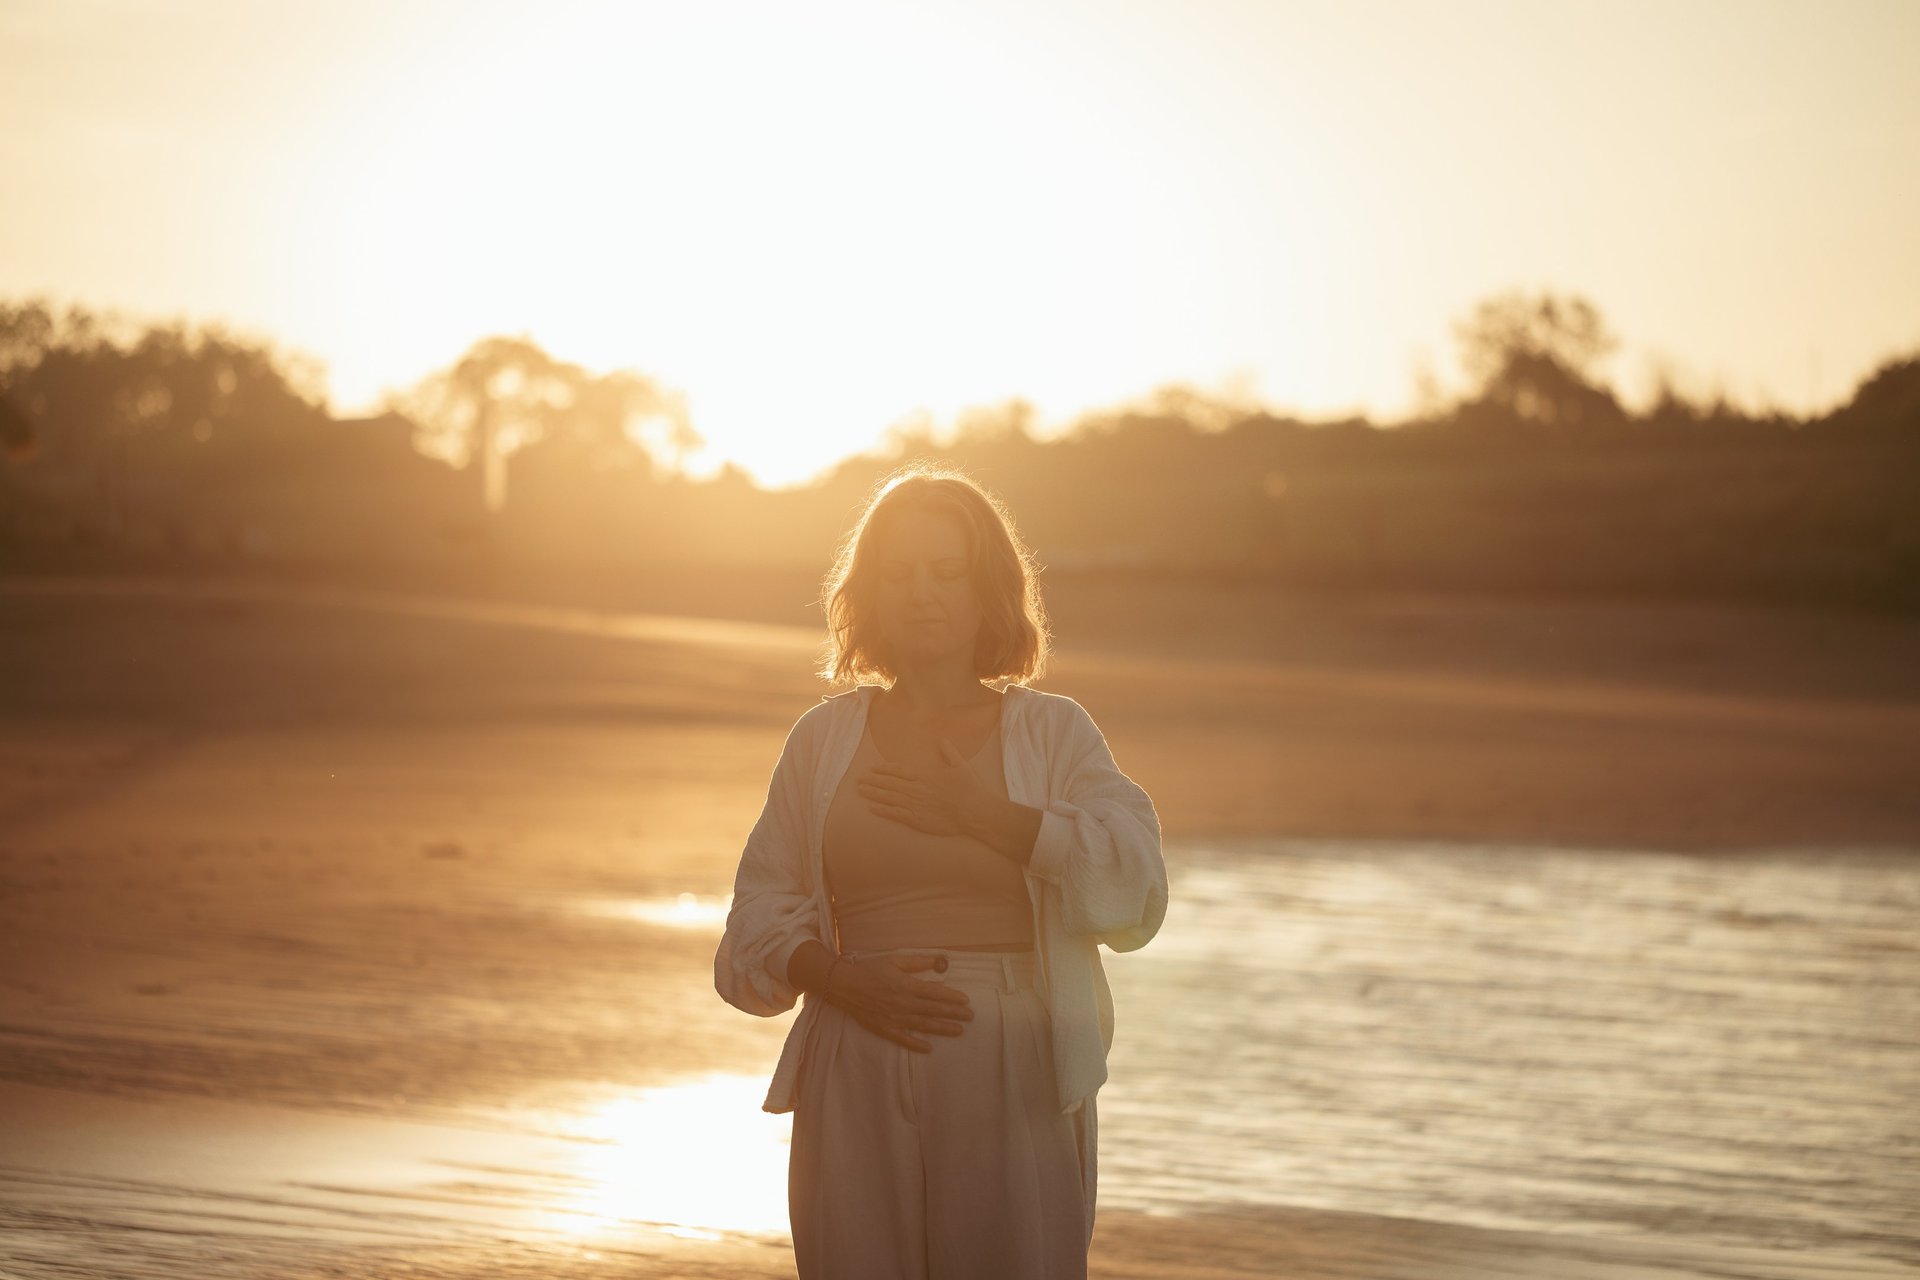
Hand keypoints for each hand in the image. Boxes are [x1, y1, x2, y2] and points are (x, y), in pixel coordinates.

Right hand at [826, 954, 972, 1051]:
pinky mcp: (884, 1029)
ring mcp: (894, 1018)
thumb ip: (917, 962)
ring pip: (923, 1025)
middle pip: (933, 1010)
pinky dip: (916, 1044)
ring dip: (942, 1028)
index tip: (966, 1000)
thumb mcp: (894, 960)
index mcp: (906, 986)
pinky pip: (903, 1039)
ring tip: (958, 1031)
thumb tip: (938, 962)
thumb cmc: (870, 970)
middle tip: (970, 1017)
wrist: (845, 985)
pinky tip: (929, 1048)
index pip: (935, 993)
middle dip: (953, 1013)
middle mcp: (903, 1004)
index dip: (952, 997)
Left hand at [857, 739, 986, 837]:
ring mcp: (915, 804)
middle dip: (872, 780)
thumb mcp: (960, 766)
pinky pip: (895, 814)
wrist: (974, 811)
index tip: (872, 768)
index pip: (899, 770)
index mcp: (924, 775)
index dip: (884, 769)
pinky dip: (883, 811)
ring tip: (860, 790)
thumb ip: (949, 752)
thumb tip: (943, 739)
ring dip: (873, 793)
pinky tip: (872, 808)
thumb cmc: (969, 788)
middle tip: (858, 778)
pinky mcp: (917, 820)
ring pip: (888, 797)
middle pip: (889, 783)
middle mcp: (916, 789)